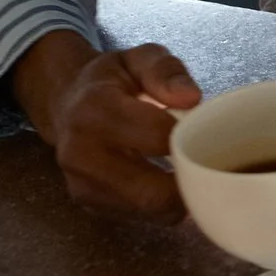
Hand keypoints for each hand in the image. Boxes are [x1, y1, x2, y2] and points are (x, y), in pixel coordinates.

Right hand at [12, 31, 200, 220]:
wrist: (66, 101)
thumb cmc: (112, 80)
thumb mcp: (140, 58)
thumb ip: (166, 71)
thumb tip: (192, 98)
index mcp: (95, 109)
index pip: (158, 138)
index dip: (192, 137)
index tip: (209, 131)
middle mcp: (81, 152)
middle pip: (152, 192)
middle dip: (190, 181)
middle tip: (209, 163)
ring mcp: (80, 184)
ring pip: (150, 210)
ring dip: (178, 197)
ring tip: (188, 169)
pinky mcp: (87, 203)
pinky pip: (140, 217)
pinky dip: (162, 205)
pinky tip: (166, 180)